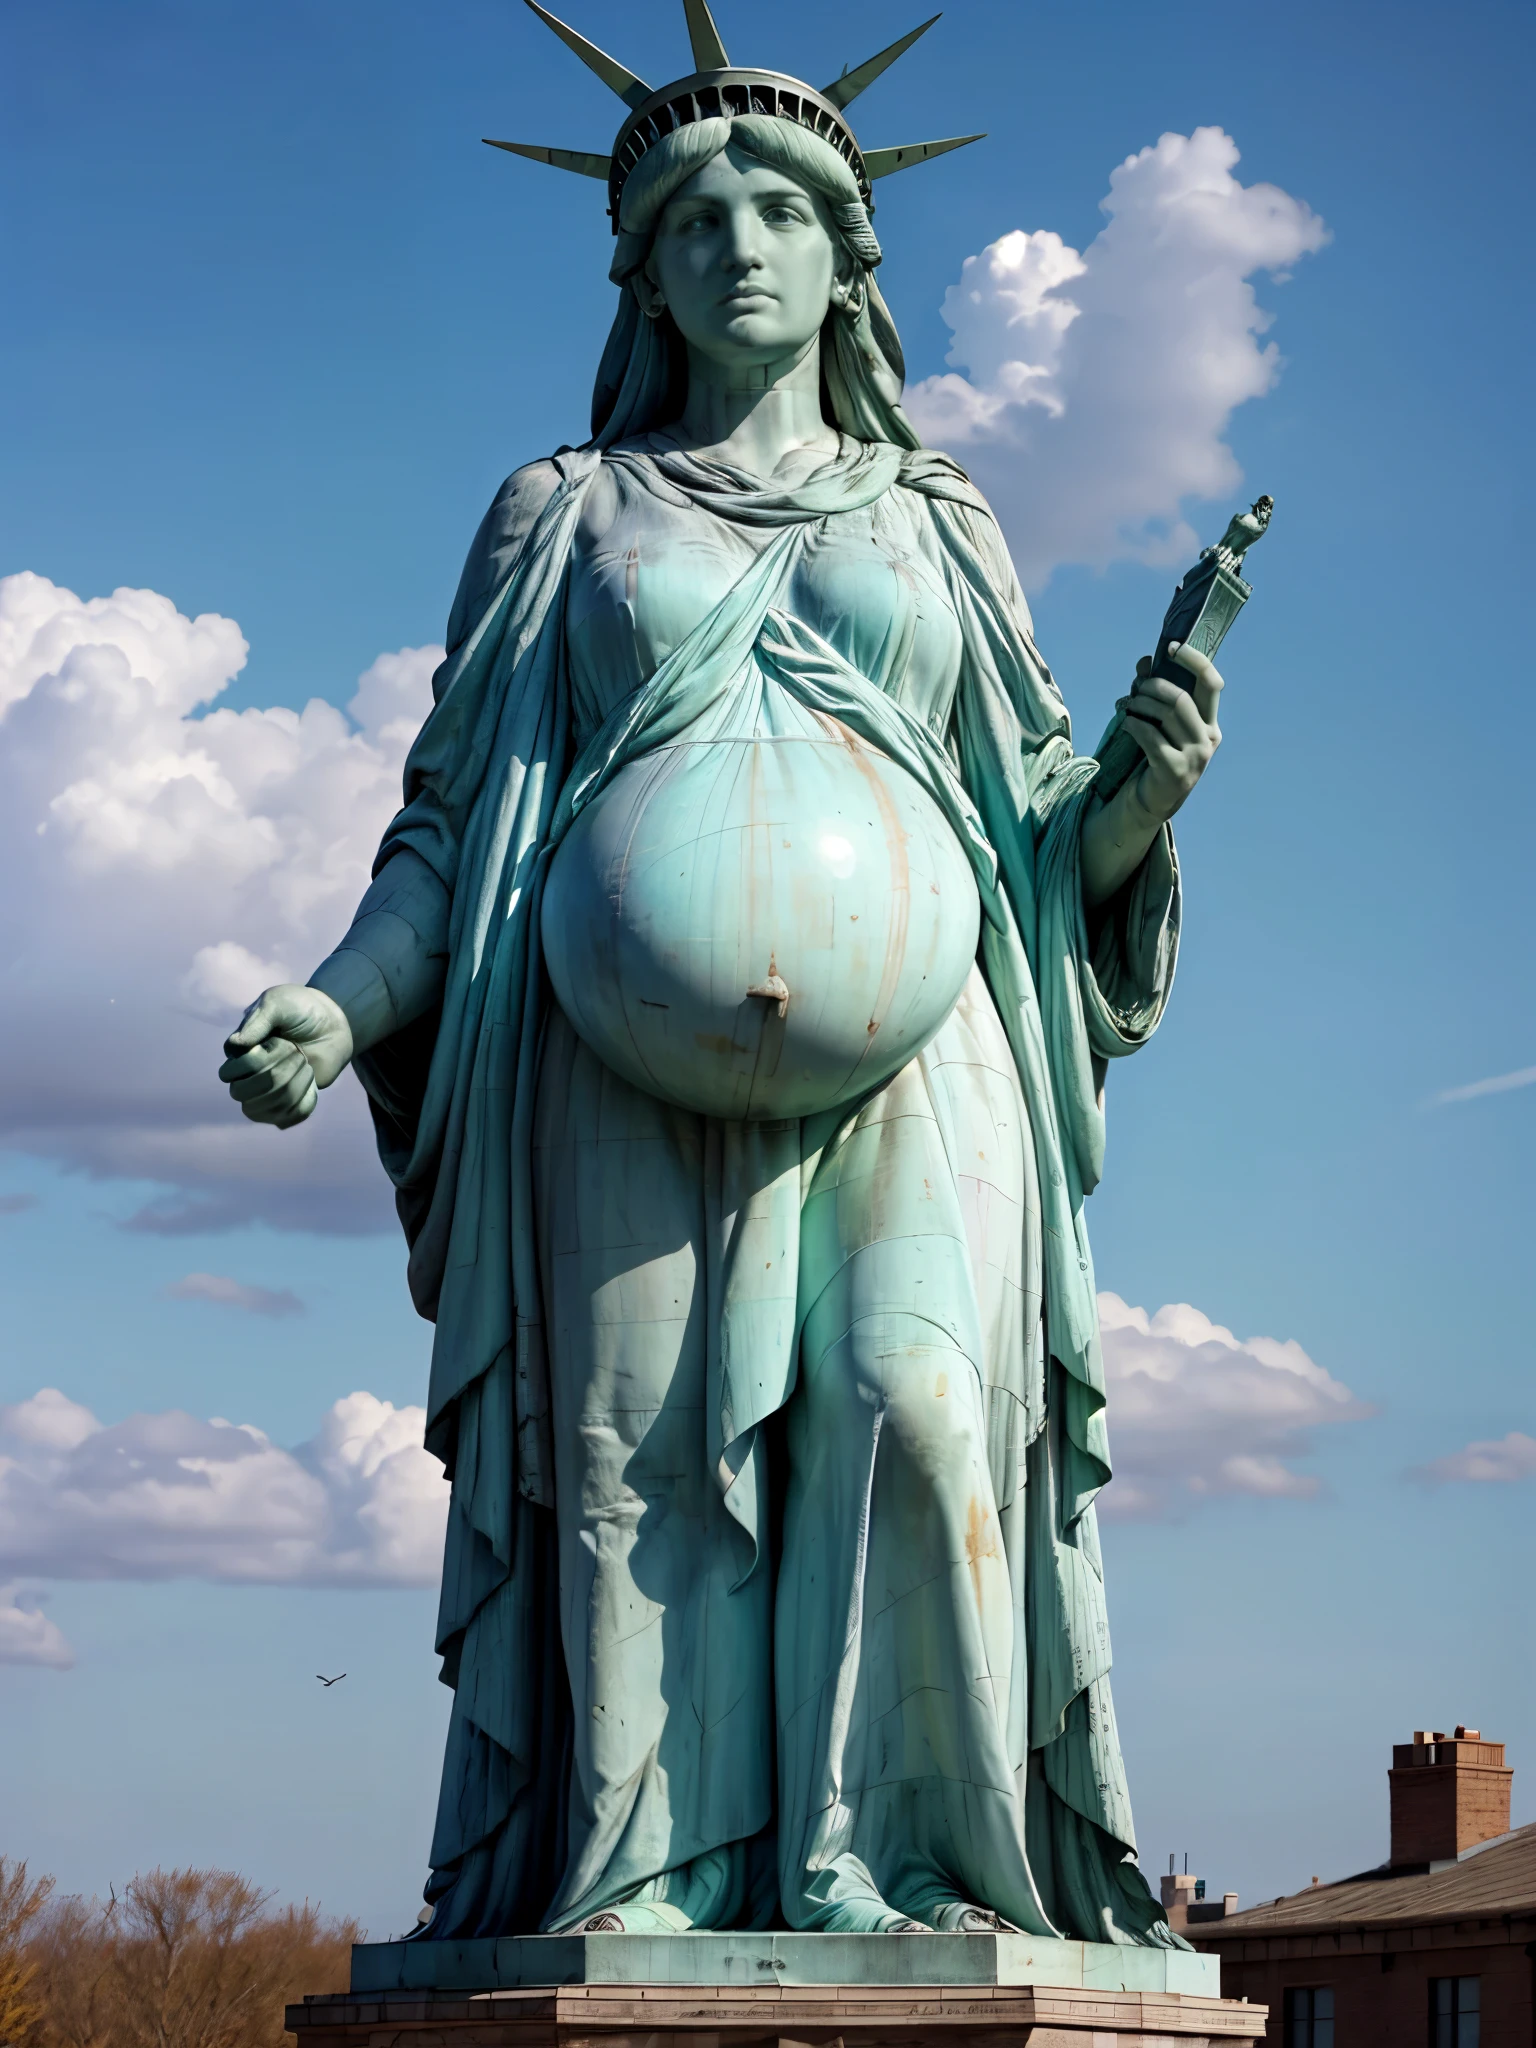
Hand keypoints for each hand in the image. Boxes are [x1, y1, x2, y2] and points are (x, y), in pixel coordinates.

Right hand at [218, 984, 353, 1129]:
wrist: (333, 1022)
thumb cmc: (299, 1009)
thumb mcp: (277, 1004)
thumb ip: (257, 1021)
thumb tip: (235, 1045)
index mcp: (238, 1052)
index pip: (229, 1073)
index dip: (255, 1062)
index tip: (278, 1041)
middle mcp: (247, 1076)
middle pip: (242, 1095)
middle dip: (275, 1074)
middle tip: (297, 1052)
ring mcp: (266, 1093)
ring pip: (264, 1110)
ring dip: (292, 1086)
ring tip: (306, 1065)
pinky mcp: (288, 1104)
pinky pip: (286, 1119)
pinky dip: (303, 1100)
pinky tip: (311, 1081)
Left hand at [1118, 642, 1223, 822]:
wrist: (1150, 800)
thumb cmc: (1154, 755)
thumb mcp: (1159, 723)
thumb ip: (1155, 693)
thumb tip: (1145, 662)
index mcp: (1210, 723)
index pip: (1211, 682)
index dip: (1194, 660)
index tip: (1172, 647)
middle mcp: (1209, 738)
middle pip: (1182, 697)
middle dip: (1153, 686)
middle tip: (1135, 688)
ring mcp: (1195, 757)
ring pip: (1167, 713)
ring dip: (1140, 704)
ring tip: (1128, 706)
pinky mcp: (1175, 770)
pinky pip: (1151, 736)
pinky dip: (1134, 725)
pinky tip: (1126, 724)